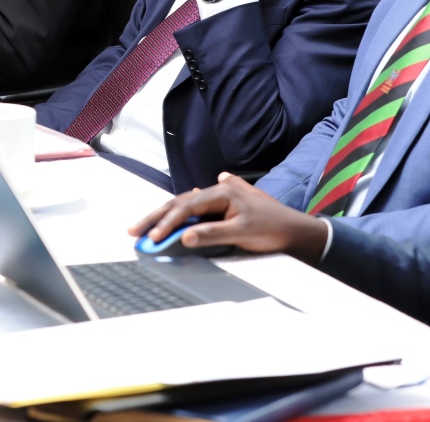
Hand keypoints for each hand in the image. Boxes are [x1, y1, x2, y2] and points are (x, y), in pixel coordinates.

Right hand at [128, 173, 329, 263]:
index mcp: (222, 192)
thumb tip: (185, 236)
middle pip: (180, 204)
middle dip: (156, 218)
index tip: (152, 238)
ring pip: (186, 206)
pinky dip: (180, 215)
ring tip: (147, 228)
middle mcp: (219, 191)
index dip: (166, 223)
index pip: (186, 207)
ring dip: (166, 217)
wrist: (295, 230)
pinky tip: (175, 214)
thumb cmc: (272, 228)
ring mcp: (221, 198)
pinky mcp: (224, 207)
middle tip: (134, 231)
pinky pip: (196, 209)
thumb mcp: (242, 233)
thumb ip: (212, 234)